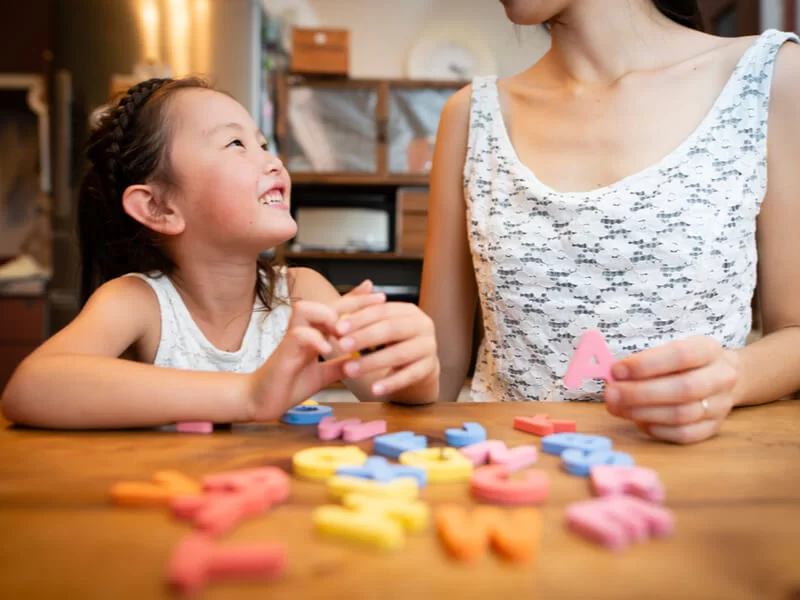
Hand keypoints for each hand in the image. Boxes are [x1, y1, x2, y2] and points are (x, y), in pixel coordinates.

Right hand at [245, 287, 384, 420]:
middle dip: (353, 300)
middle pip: (327, 304)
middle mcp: (303, 330)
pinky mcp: (283, 351)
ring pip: (307, 309)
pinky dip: (315, 339)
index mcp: (314, 335)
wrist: (262, 400)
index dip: (354, 300)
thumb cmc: (289, 384)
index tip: (377, 294)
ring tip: (345, 330)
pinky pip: (299, 335)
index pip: (336, 311)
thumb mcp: (322, 374)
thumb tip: (360, 361)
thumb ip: (339, 365)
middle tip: (378, 298)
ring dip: (329, 316)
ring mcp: (292, 338)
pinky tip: (328, 349)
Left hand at [332, 301, 438, 397]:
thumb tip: (335, 312)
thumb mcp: (379, 325)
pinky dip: (390, 383)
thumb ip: (360, 318)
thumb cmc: (392, 341)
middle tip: (341, 346)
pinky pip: (409, 376)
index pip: (382, 310)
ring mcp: (429, 346)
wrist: (418, 363)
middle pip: (391, 329)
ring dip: (372, 362)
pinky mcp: (429, 368)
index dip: (360, 319)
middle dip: (364, 337)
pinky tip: (374, 390)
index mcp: (409, 310)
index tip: (337, 328)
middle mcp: (423, 325)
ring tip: (349, 370)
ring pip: (399, 354)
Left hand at [604, 336, 739, 443]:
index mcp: (708, 349)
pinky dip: (656, 429)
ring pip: (682, 415)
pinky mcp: (713, 428)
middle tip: (610, 394)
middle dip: (640, 393)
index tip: (617, 370)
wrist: (716, 377)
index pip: (681, 355)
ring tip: (616, 407)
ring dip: (642, 412)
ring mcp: (720, 405)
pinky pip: (683, 434)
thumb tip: (613, 376)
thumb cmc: (681, 362)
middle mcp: (720, 377)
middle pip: (683, 389)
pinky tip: (636, 421)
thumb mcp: (667, 350)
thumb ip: (643, 361)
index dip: (646, 364)